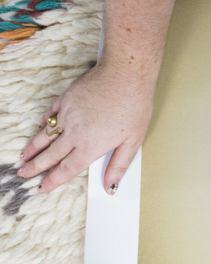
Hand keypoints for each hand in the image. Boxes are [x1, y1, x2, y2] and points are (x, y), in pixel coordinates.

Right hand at [18, 62, 155, 194]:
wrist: (125, 75)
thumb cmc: (134, 106)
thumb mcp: (133, 141)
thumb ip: (119, 165)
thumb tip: (111, 187)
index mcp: (90, 147)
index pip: (67, 169)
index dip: (53, 180)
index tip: (42, 187)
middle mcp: (75, 133)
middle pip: (51, 155)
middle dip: (35, 167)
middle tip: (23, 174)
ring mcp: (67, 115)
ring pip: (45, 135)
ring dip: (33, 147)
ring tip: (24, 156)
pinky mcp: (66, 99)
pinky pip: (50, 114)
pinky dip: (44, 123)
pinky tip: (40, 127)